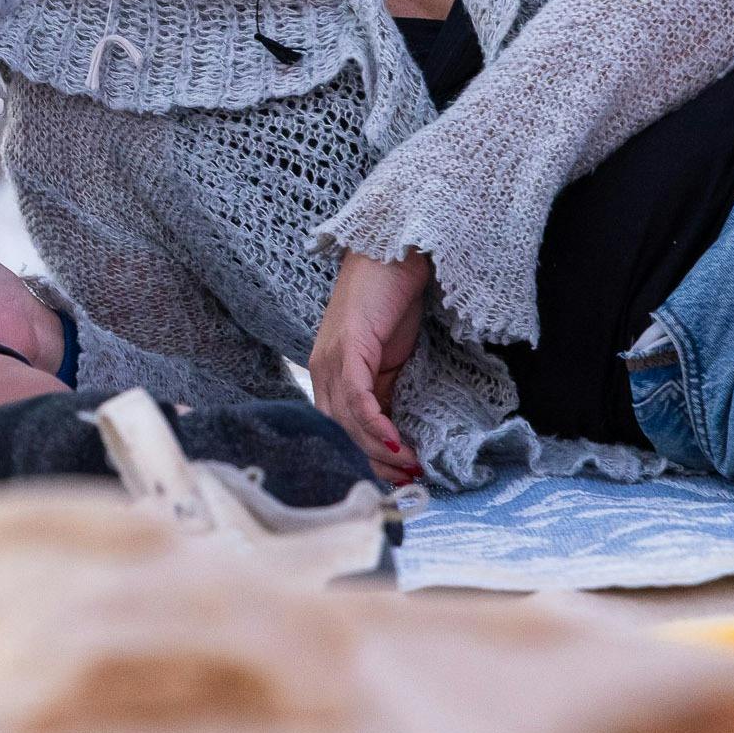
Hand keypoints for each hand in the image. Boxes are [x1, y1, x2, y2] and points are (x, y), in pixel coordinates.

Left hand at [310, 247, 431, 486]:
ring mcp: (330, 359)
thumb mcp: (390, 356)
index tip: (396, 477)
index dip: (366, 456)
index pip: (339, 427)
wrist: (393, 250)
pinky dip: (376, 426)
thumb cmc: (391, 298)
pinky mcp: (347, 348)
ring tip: (411, 468)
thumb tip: (398, 430)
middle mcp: (322, 368)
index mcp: (329, 372)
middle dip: (373, 463)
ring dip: (379, 452)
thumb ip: (387, 389)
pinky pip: (357, 400)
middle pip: (339, 432)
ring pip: (346, 422)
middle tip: (406, 482)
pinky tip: (397, 443)